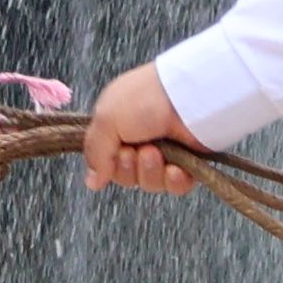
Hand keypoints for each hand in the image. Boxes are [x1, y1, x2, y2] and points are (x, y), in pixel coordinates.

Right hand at [78, 62, 196, 193]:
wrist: (189, 95)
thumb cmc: (145, 99)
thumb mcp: (106, 119)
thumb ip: (95, 152)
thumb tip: (92, 182)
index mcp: (117, 127)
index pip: (106, 163)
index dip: (110, 165)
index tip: (119, 152)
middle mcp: (140, 141)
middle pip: (126, 177)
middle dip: (130, 169)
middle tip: (139, 151)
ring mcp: (166, 152)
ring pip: (150, 183)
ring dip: (150, 172)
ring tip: (157, 153)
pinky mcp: (189, 162)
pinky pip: (176, 187)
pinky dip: (173, 181)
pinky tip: (175, 169)